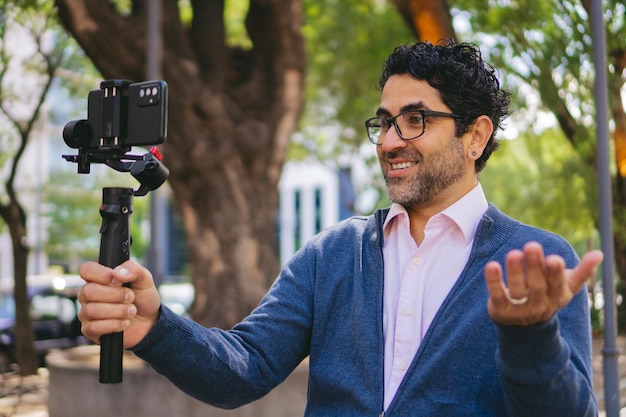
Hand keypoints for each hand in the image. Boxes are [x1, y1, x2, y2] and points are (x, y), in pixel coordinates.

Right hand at [77, 260, 161, 347]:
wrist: (149, 322)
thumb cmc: (142, 297)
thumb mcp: (144, 279)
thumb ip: (133, 269)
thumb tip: (117, 273)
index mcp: (98, 278)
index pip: (86, 270)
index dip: (100, 274)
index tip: (118, 280)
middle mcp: (88, 295)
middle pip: (88, 291)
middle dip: (115, 295)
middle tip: (131, 297)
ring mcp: (87, 313)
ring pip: (92, 310)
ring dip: (118, 311)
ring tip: (132, 311)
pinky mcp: (90, 330)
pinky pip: (94, 327)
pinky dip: (114, 324)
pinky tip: (125, 322)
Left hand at [484, 241, 602, 325]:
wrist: (526, 328)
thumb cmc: (547, 296)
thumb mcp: (566, 287)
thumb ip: (582, 272)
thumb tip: (599, 254)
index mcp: (557, 297)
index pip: (557, 285)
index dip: (555, 273)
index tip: (554, 258)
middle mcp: (539, 304)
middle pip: (537, 285)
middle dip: (534, 266)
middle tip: (531, 245)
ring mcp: (519, 309)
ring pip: (517, 289)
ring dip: (515, 271)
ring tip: (513, 253)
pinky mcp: (500, 309)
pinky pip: (497, 294)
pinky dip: (493, 281)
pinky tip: (492, 266)